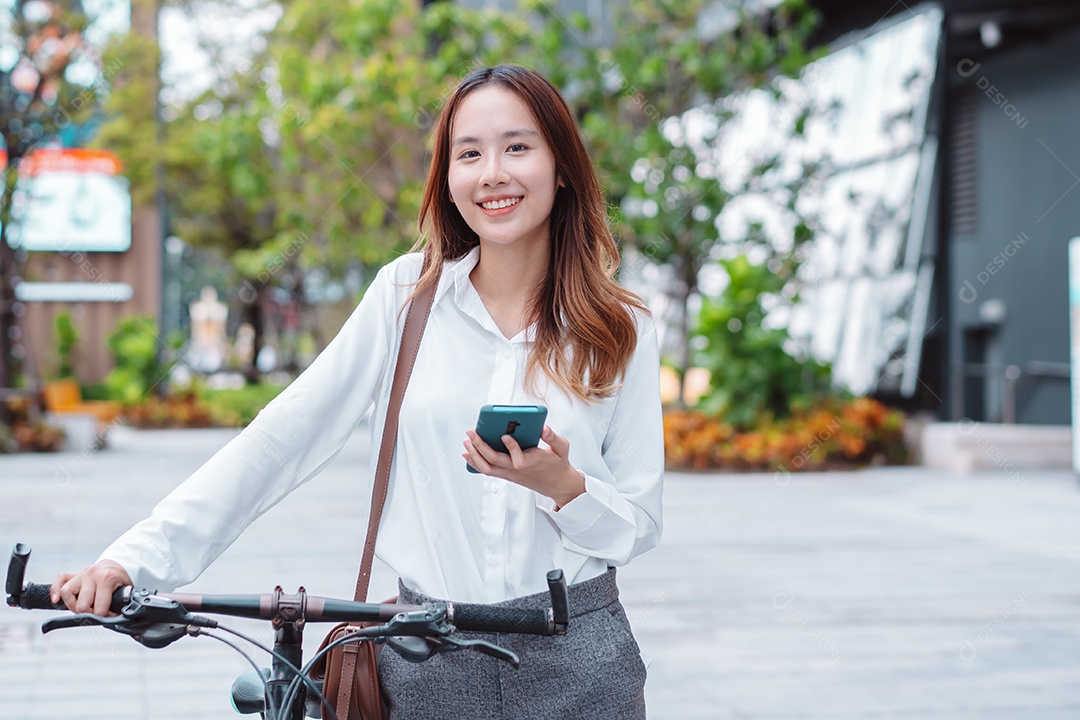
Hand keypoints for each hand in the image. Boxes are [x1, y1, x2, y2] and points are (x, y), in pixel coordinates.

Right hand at [51, 560, 131, 615]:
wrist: (118, 563)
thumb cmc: (121, 578)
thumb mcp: (127, 589)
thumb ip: (121, 602)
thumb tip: (116, 618)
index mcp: (107, 578)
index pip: (99, 608)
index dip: (104, 616)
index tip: (110, 615)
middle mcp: (91, 575)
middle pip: (81, 604)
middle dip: (89, 613)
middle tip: (96, 612)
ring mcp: (81, 574)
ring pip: (66, 592)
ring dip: (72, 605)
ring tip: (82, 608)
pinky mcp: (73, 574)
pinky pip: (59, 580)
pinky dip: (54, 590)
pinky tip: (56, 600)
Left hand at [463, 425, 585, 507]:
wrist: (556, 484)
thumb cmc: (558, 463)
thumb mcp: (562, 448)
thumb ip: (553, 437)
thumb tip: (543, 427)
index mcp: (533, 462)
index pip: (519, 460)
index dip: (511, 448)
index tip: (505, 436)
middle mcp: (518, 470)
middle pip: (495, 462)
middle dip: (481, 447)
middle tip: (471, 432)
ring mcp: (510, 474)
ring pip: (487, 469)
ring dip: (474, 455)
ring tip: (466, 442)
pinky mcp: (506, 475)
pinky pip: (487, 471)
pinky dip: (475, 463)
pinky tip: (468, 453)